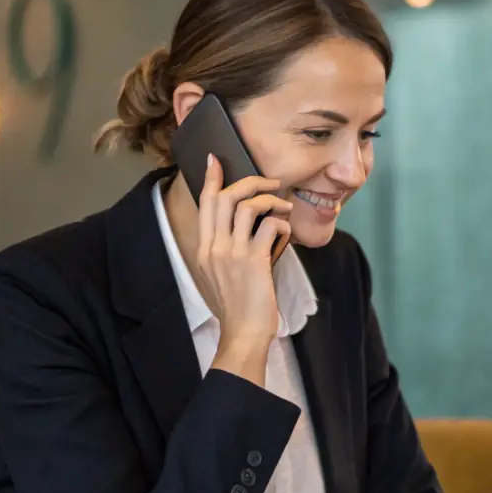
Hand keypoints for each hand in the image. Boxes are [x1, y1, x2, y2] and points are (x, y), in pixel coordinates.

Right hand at [198, 155, 291, 379]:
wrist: (244, 332)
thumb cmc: (237, 306)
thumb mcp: (218, 276)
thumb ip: (224, 250)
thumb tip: (245, 226)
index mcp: (204, 250)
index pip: (204, 205)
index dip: (210, 179)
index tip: (214, 160)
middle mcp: (214, 248)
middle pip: (224, 197)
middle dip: (249, 182)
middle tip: (268, 182)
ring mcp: (233, 253)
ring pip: (247, 206)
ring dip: (270, 200)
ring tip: (284, 206)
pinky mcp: (254, 260)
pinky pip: (270, 225)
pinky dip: (282, 223)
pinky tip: (287, 231)